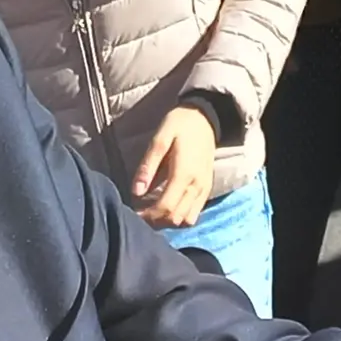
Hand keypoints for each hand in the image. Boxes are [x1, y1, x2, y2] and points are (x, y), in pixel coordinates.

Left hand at [130, 101, 218, 225]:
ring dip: (168, 222)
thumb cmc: (179, 125)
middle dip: (156, 221)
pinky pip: (194, 213)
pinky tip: (166, 207)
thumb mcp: (159, 138)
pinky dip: (179, 216)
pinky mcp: (207, 190)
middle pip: (176, 218)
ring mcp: (204, 190)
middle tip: (140, 214)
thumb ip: (148, 166)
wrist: (205, 117)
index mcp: (184, 173)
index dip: (148, 216)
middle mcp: (197, 186)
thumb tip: (135, 192)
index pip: (166, 207)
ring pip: (187, 220)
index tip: (133, 213)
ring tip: (152, 212)